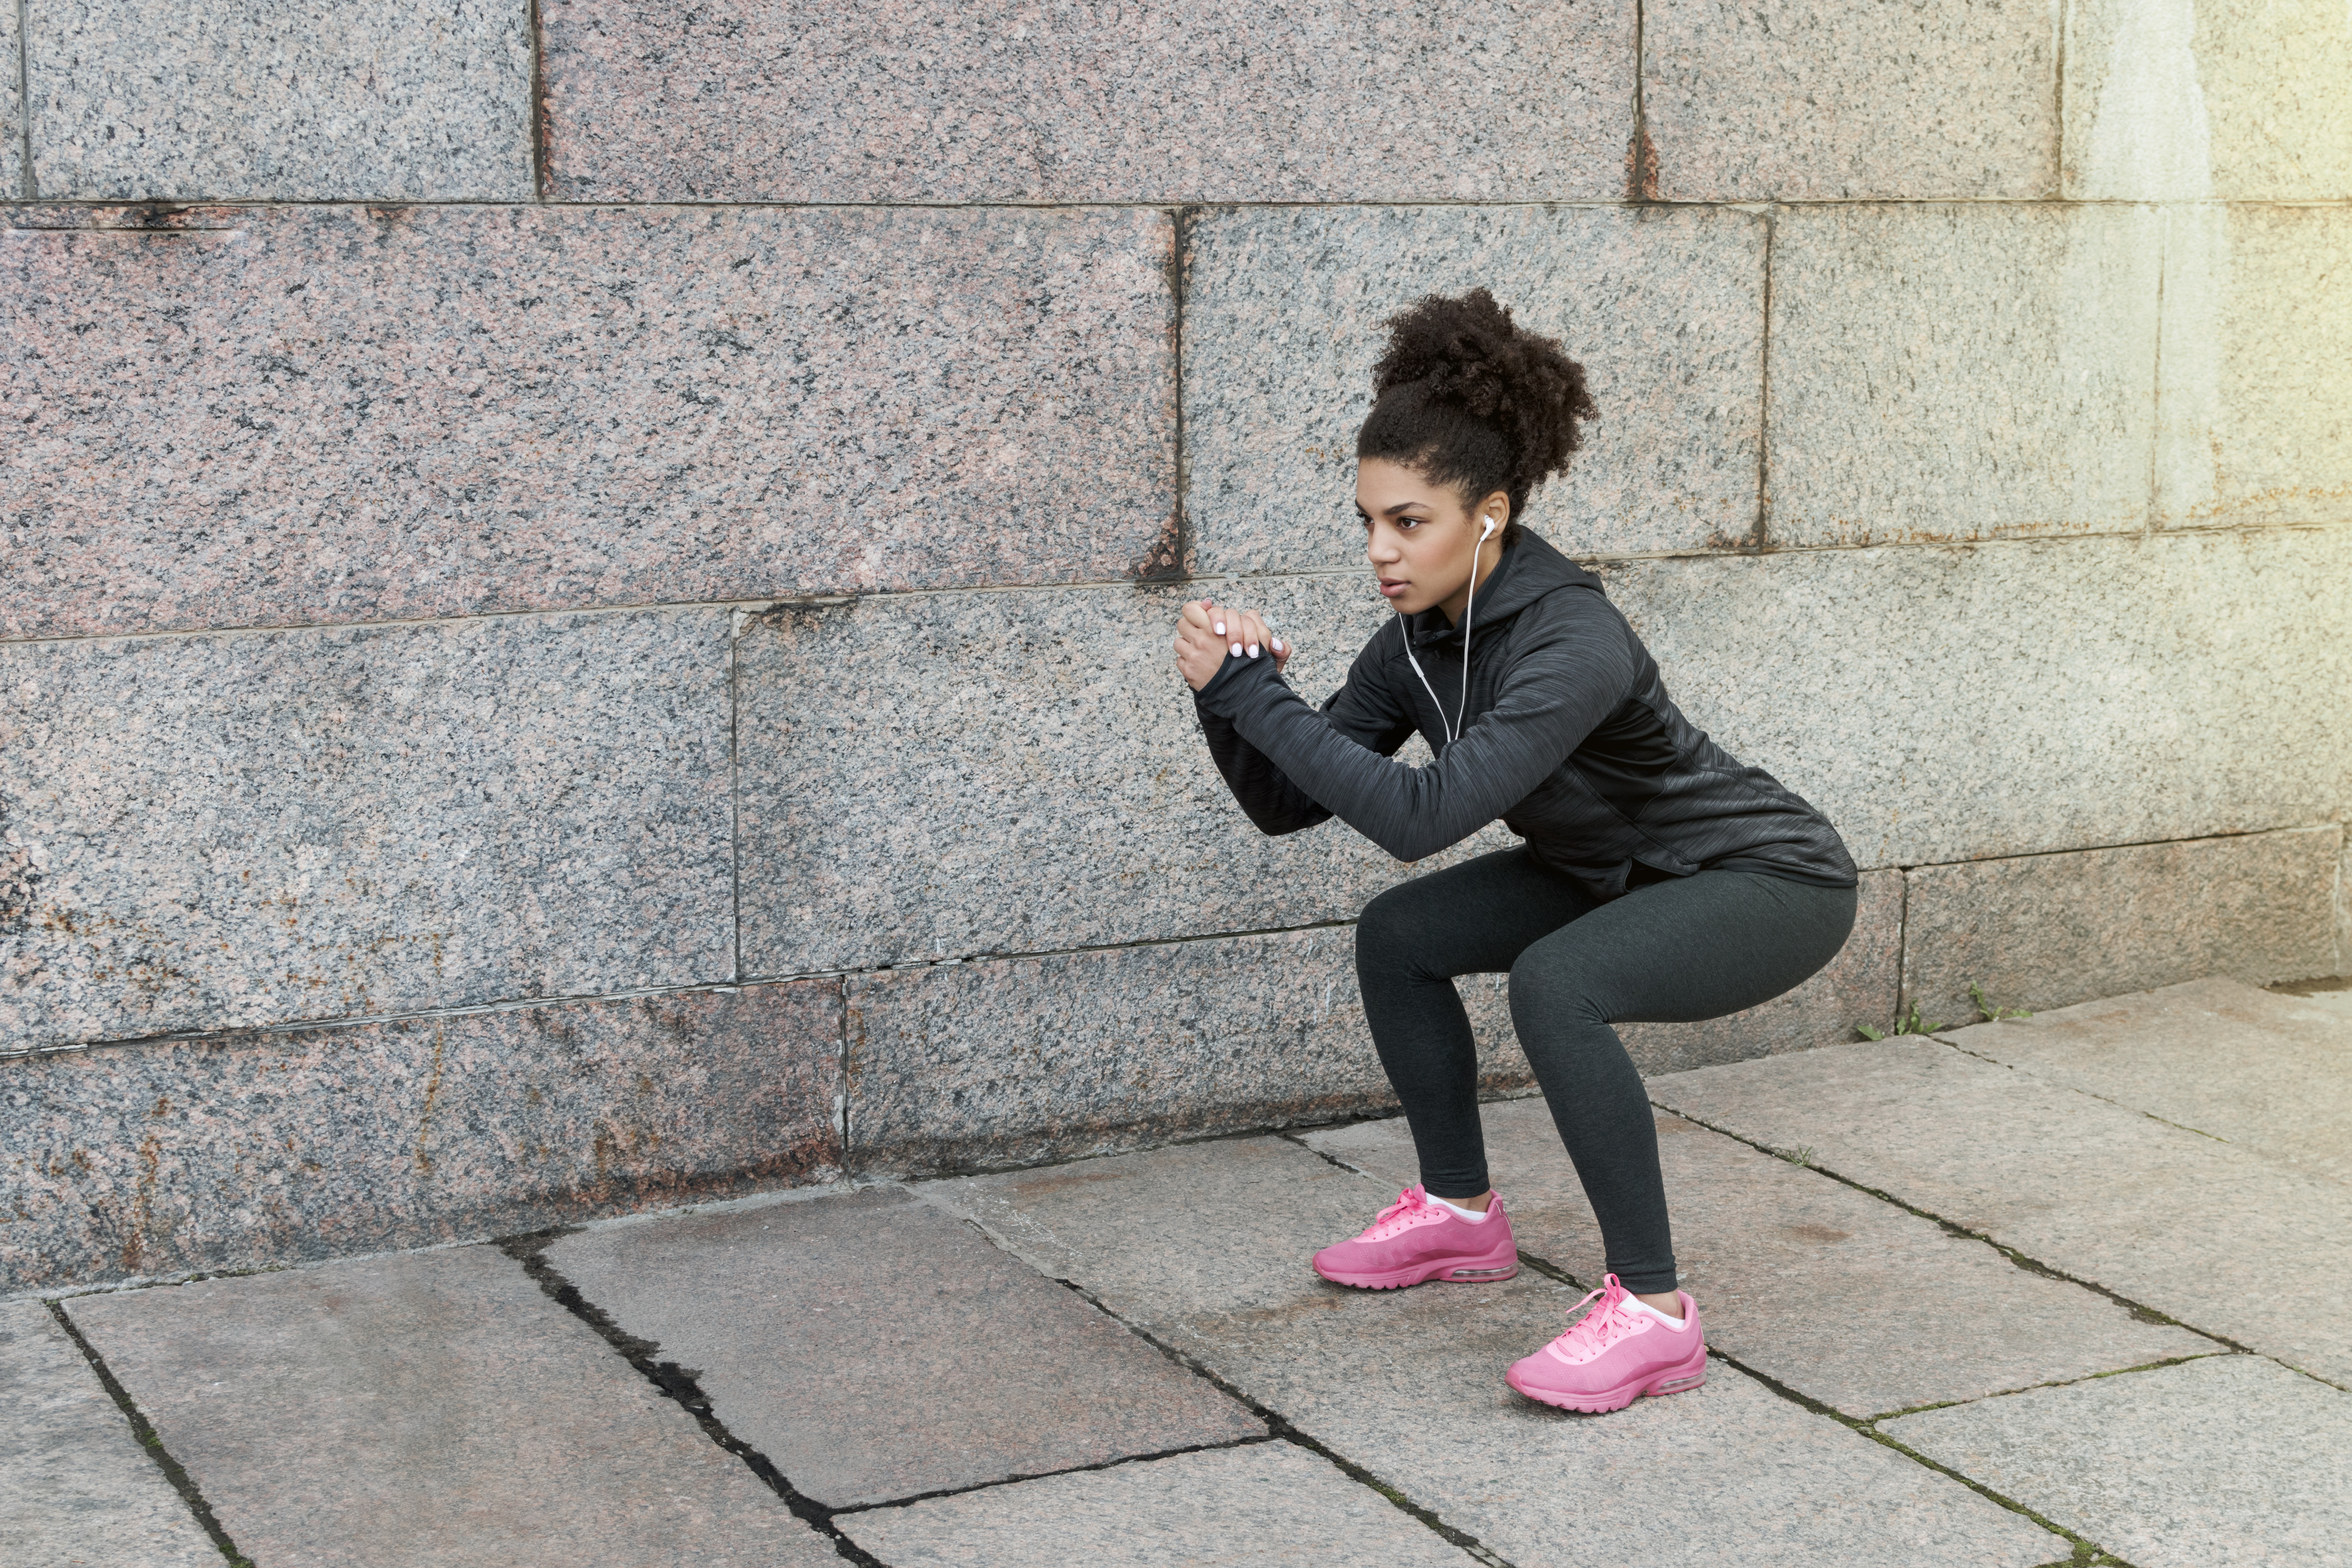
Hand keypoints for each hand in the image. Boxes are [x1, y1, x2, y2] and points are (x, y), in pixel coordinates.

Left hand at [1173, 598, 1290, 691]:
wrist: (1247, 693)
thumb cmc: (1253, 665)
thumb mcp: (1259, 637)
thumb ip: (1249, 621)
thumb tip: (1221, 606)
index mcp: (1214, 628)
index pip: (1191, 609)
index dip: (1195, 609)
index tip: (1202, 614)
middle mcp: (1201, 640)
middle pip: (1182, 623)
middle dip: (1190, 626)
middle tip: (1200, 632)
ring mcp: (1193, 656)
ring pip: (1179, 642)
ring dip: (1188, 644)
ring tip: (1201, 651)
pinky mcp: (1189, 672)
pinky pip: (1180, 660)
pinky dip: (1188, 661)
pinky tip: (1201, 665)